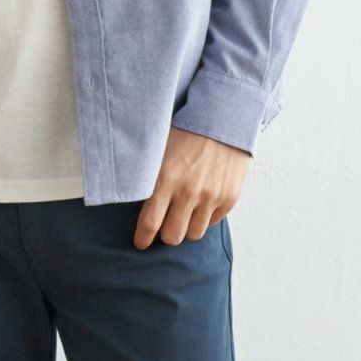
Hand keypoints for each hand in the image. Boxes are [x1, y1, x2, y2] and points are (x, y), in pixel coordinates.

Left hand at [134, 127, 249, 247]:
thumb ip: (147, 176)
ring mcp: (212, 196)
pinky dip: (205, 217)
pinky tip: (201, 202)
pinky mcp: (230, 197)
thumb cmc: (185, 131)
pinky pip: (212, 222)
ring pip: (194, 234)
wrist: (223, 118)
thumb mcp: (158, 150)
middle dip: (165, 234)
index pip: (149, 224)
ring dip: (186, 227)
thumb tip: (130, 197)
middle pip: (173, 237)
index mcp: (166, 180)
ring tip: (184, 214)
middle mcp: (189, 192)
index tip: (141, 242)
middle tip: (164, 225)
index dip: (142, 238)